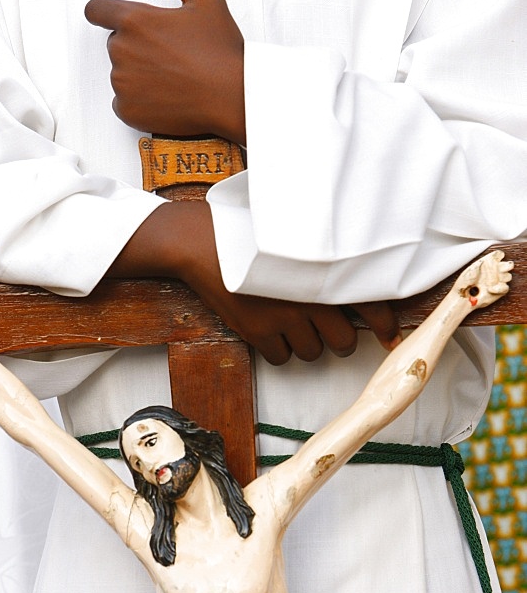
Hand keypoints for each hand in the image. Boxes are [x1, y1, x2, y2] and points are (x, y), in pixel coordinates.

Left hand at [84, 0, 245, 143]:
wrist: (230, 97)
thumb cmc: (219, 54)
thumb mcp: (205, 1)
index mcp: (135, 20)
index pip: (97, 9)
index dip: (103, 12)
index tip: (108, 17)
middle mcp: (123, 51)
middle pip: (116, 44)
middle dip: (135, 46)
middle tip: (167, 53)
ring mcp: (123, 83)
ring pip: (121, 74)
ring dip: (138, 75)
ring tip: (171, 77)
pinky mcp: (128, 110)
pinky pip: (123, 103)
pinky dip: (139, 102)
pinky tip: (164, 97)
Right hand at [110, 202, 401, 364]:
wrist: (203, 242)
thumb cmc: (252, 234)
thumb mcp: (298, 235)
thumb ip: (329, 254)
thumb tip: (359, 274)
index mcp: (325, 269)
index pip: (372, 303)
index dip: (385, 323)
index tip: (390, 335)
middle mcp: (310, 295)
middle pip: (343, 340)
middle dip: (339, 339)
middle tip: (329, 330)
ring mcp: (284, 316)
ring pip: (312, 352)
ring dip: (307, 343)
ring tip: (292, 323)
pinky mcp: (258, 332)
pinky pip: (282, 358)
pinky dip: (279, 350)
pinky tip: (270, 330)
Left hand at [453, 250, 511, 308]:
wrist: (462, 298)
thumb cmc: (463, 285)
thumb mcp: (468, 272)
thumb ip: (476, 266)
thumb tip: (483, 262)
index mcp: (487, 263)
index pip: (498, 255)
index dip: (499, 256)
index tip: (497, 258)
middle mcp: (493, 271)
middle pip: (508, 265)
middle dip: (506, 266)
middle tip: (499, 269)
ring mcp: (497, 281)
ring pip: (508, 276)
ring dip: (503, 277)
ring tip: (491, 281)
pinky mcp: (499, 291)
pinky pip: (505, 288)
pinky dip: (500, 288)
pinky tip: (490, 289)